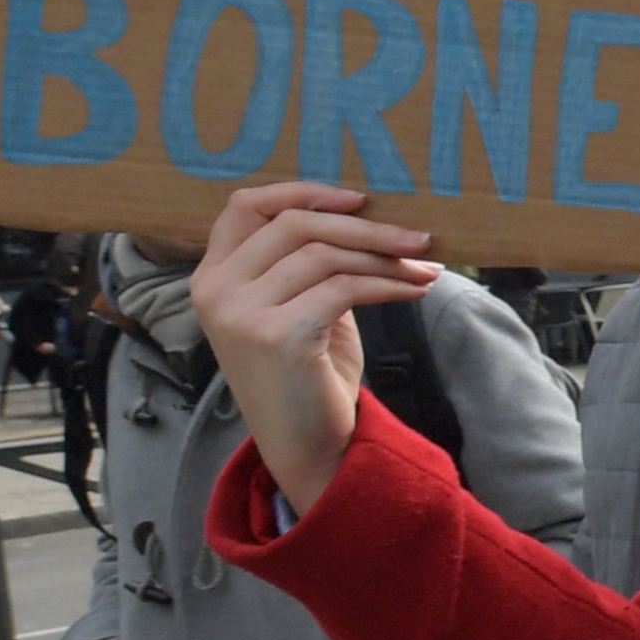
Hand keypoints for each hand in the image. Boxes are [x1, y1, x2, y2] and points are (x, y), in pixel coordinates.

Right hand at [187, 180, 438, 507]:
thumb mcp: (301, 306)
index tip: (358, 198)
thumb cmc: (310, 374)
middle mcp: (215, 290)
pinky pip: (343, 287)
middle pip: (295, 225)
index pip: (244, 206)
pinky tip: (416, 289)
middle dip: (366, 227)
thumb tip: (365, 212)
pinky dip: (388, 284)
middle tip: (419, 235)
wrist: (309, 446)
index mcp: (213, 276)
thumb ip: (309, 262)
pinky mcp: (276, 335)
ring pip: (324, 255)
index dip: (301, 192)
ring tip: (426, 267)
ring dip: (386, 257)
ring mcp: (240, 313)